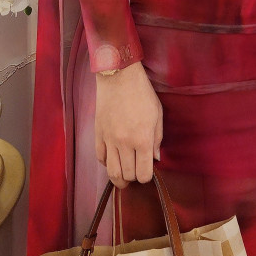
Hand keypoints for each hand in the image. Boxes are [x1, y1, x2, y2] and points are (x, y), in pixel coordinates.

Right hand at [95, 62, 163, 187]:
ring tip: (124, 176)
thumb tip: (155, 159)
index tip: (148, 171)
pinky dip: (106, 163)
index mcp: (142, 139)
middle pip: (128, 175)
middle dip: (134, 178)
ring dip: (119, 178)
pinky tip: (113, 159)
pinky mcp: (98, 134)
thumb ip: (157, 139)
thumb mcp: (157, 115)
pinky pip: (100, 158)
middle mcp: (125, 143)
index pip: (143, 174)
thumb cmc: (142, 93)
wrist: (119, 77)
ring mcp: (109, 140)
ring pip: (111, 172)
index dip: (147, 177)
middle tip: (136, 171)